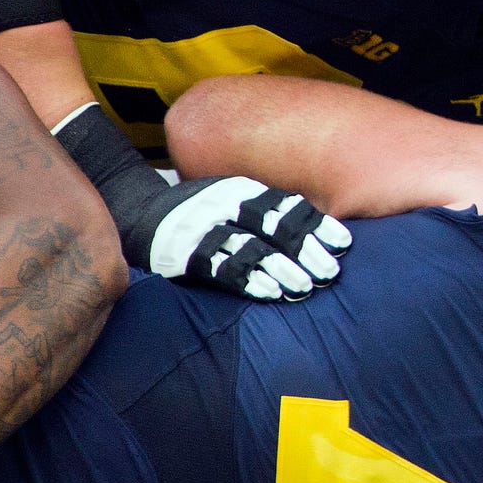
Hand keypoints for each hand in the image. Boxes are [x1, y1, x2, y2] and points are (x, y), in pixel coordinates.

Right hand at [139, 175, 350, 300]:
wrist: (139, 214)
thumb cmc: (202, 214)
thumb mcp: (234, 201)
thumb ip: (268, 214)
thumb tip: (320, 238)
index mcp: (242, 189)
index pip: (286, 205)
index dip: (316, 225)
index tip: (343, 244)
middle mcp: (224, 204)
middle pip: (273, 225)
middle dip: (305, 249)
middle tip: (330, 272)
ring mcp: (203, 229)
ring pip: (249, 248)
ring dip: (280, 268)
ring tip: (304, 287)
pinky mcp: (185, 255)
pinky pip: (220, 268)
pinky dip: (248, 281)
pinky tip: (268, 293)